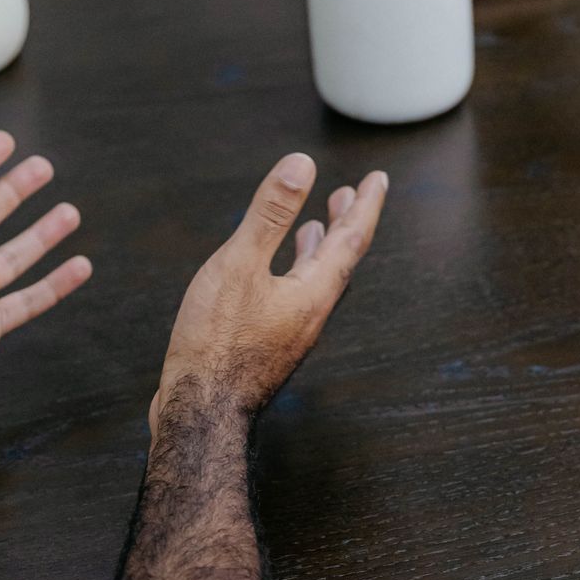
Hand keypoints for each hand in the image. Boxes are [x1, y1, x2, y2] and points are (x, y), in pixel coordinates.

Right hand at [151, 153, 387, 429]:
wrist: (201, 413)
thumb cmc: (217, 343)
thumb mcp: (240, 265)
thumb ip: (271, 214)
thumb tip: (302, 165)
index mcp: (314, 291)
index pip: (351, 238)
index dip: (366, 204)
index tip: (378, 179)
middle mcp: (311, 313)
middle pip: (339, 260)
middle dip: (346, 223)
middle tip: (353, 195)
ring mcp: (291, 332)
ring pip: (316, 282)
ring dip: (320, 249)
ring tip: (316, 227)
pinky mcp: (268, 346)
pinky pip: (294, 298)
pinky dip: (294, 272)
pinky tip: (271, 275)